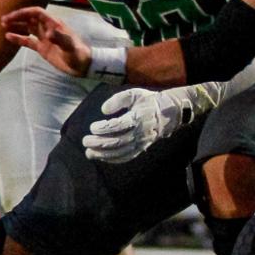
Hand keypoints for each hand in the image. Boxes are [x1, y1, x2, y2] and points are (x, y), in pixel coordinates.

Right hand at [2, 6, 90, 76]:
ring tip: (3, 26)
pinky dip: (18, 38)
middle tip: (3, 20)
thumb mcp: (70, 46)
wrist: (82, 65)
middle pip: (29, 19)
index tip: (13, 16)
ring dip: (16, 25)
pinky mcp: (41, 47)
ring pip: (27, 28)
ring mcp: (44, 38)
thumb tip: (48, 33)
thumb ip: (60, 38)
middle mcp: (47, 28)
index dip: (24, 13)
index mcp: (54, 24)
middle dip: (17, 18)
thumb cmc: (78, 54)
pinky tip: (8, 37)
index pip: (37, 13)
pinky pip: (27, 41)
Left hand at [83, 88, 198, 163]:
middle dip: (99, 143)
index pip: (118, 126)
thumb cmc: (148, 102)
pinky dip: (113, 159)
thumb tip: (103, 110)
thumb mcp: (134, 94)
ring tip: (88, 153)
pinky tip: (101, 158)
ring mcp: (141, 142)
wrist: (169, 114)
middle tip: (85, 141)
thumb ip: (118, 100)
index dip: (103, 128)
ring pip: (121, 152)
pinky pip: (127, 157)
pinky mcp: (142, 148)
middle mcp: (140, 132)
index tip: (92, 127)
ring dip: (103, 154)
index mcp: (138, 117)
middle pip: (117, 141)